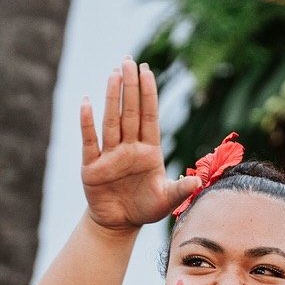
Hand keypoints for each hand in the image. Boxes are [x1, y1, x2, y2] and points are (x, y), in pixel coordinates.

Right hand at [80, 60, 197, 232]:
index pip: (149, 116)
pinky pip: (90, 142)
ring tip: (113, 73)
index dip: (149, 94)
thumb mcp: (167, 201)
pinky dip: (87, 123)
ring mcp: (110, 156)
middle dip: (130, 86)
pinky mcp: (92, 167)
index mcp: (149, 151)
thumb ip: (181, 190)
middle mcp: (129, 148)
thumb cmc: (145, 208)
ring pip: (112, 121)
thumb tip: (198, 182)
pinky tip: (86, 102)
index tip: (148, 70)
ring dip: (112, 98)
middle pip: (130, 112)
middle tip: (128, 60)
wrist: (119, 224)